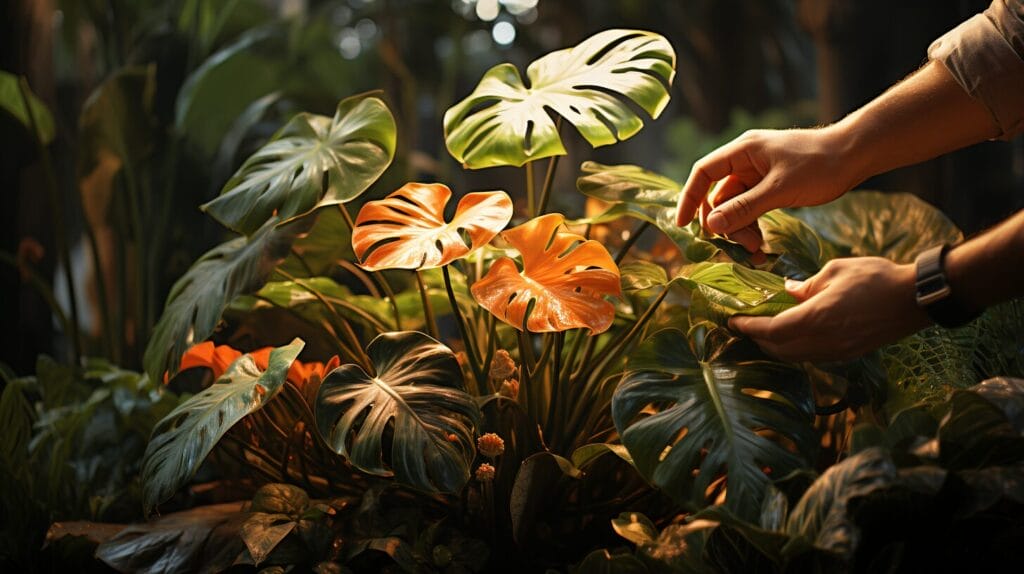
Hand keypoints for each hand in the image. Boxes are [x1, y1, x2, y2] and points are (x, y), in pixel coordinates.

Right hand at [675, 127, 859, 253]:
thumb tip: (711, 226)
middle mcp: (745, 160)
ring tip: (756, 248)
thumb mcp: (780, 189)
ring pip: (734, 205)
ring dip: (740, 228)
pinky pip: (751, 207)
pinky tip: (761, 243)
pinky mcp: (770, 185)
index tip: (682, 225)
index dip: (689, 198)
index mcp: (743, 150)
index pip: (703, 173)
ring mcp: (758, 173)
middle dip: (724, 222)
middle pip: (718, 194)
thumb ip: (744, 208)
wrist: (856, 155)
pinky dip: (752, 224)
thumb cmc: (820, 165)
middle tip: (742, 244)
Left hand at [729, 257, 930, 361]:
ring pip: (795, 357)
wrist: (916, 299)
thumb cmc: (877, 278)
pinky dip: (794, 349)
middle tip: (744, 325)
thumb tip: (787, 291)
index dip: (749, 327)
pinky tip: (791, 335)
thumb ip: (806, 285)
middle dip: (757, 338)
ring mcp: (838, 352)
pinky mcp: (848, 354)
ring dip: (775, 346)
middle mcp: (825, 342)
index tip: (733, 320)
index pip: (772, 331)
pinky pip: (811, 357)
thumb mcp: (835, 271)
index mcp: (817, 318)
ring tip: (763, 330)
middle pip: (779, 349)